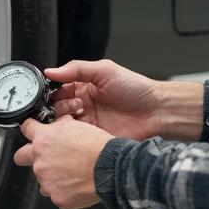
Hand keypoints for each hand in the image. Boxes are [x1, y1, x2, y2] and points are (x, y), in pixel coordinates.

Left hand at [13, 115, 112, 208]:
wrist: (111, 169)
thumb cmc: (98, 147)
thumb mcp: (77, 126)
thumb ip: (60, 127)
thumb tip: (58, 125)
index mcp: (43, 140)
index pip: (26, 129)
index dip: (30, 129)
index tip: (31, 131)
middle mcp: (40, 161)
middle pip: (21, 157)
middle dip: (28, 156)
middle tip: (43, 158)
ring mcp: (46, 181)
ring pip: (41, 179)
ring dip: (51, 177)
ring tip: (70, 174)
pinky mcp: (57, 198)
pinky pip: (56, 195)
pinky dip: (65, 191)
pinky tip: (77, 185)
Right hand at [45, 58, 162, 140]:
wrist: (157, 111)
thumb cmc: (136, 89)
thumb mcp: (105, 70)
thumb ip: (77, 69)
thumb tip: (51, 71)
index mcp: (83, 87)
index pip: (58, 89)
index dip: (52, 91)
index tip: (53, 92)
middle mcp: (82, 105)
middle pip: (56, 108)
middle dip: (59, 106)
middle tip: (73, 104)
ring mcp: (87, 123)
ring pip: (63, 124)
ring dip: (65, 119)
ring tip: (78, 113)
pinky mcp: (92, 138)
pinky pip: (75, 139)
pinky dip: (72, 135)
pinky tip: (79, 128)